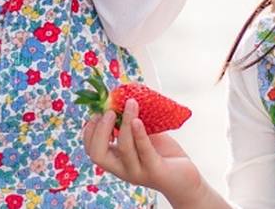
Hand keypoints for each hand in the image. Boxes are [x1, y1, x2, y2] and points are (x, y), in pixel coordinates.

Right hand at [82, 98, 210, 206]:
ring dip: (125, 123)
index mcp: (116, 161)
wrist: (186, 178)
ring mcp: (138, 172)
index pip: (92, 150)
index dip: (89, 131)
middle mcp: (123, 169)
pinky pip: (144, 151)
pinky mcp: (155, 171)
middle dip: (100, 131)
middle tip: (109, 112)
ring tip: (131, 103)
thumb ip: (132, 124)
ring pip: (124, 149)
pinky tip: (139, 120)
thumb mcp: (144, 137)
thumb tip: (124, 96)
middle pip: (98, 155)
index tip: (98, 112)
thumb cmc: (162, 155)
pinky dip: (139, 134)